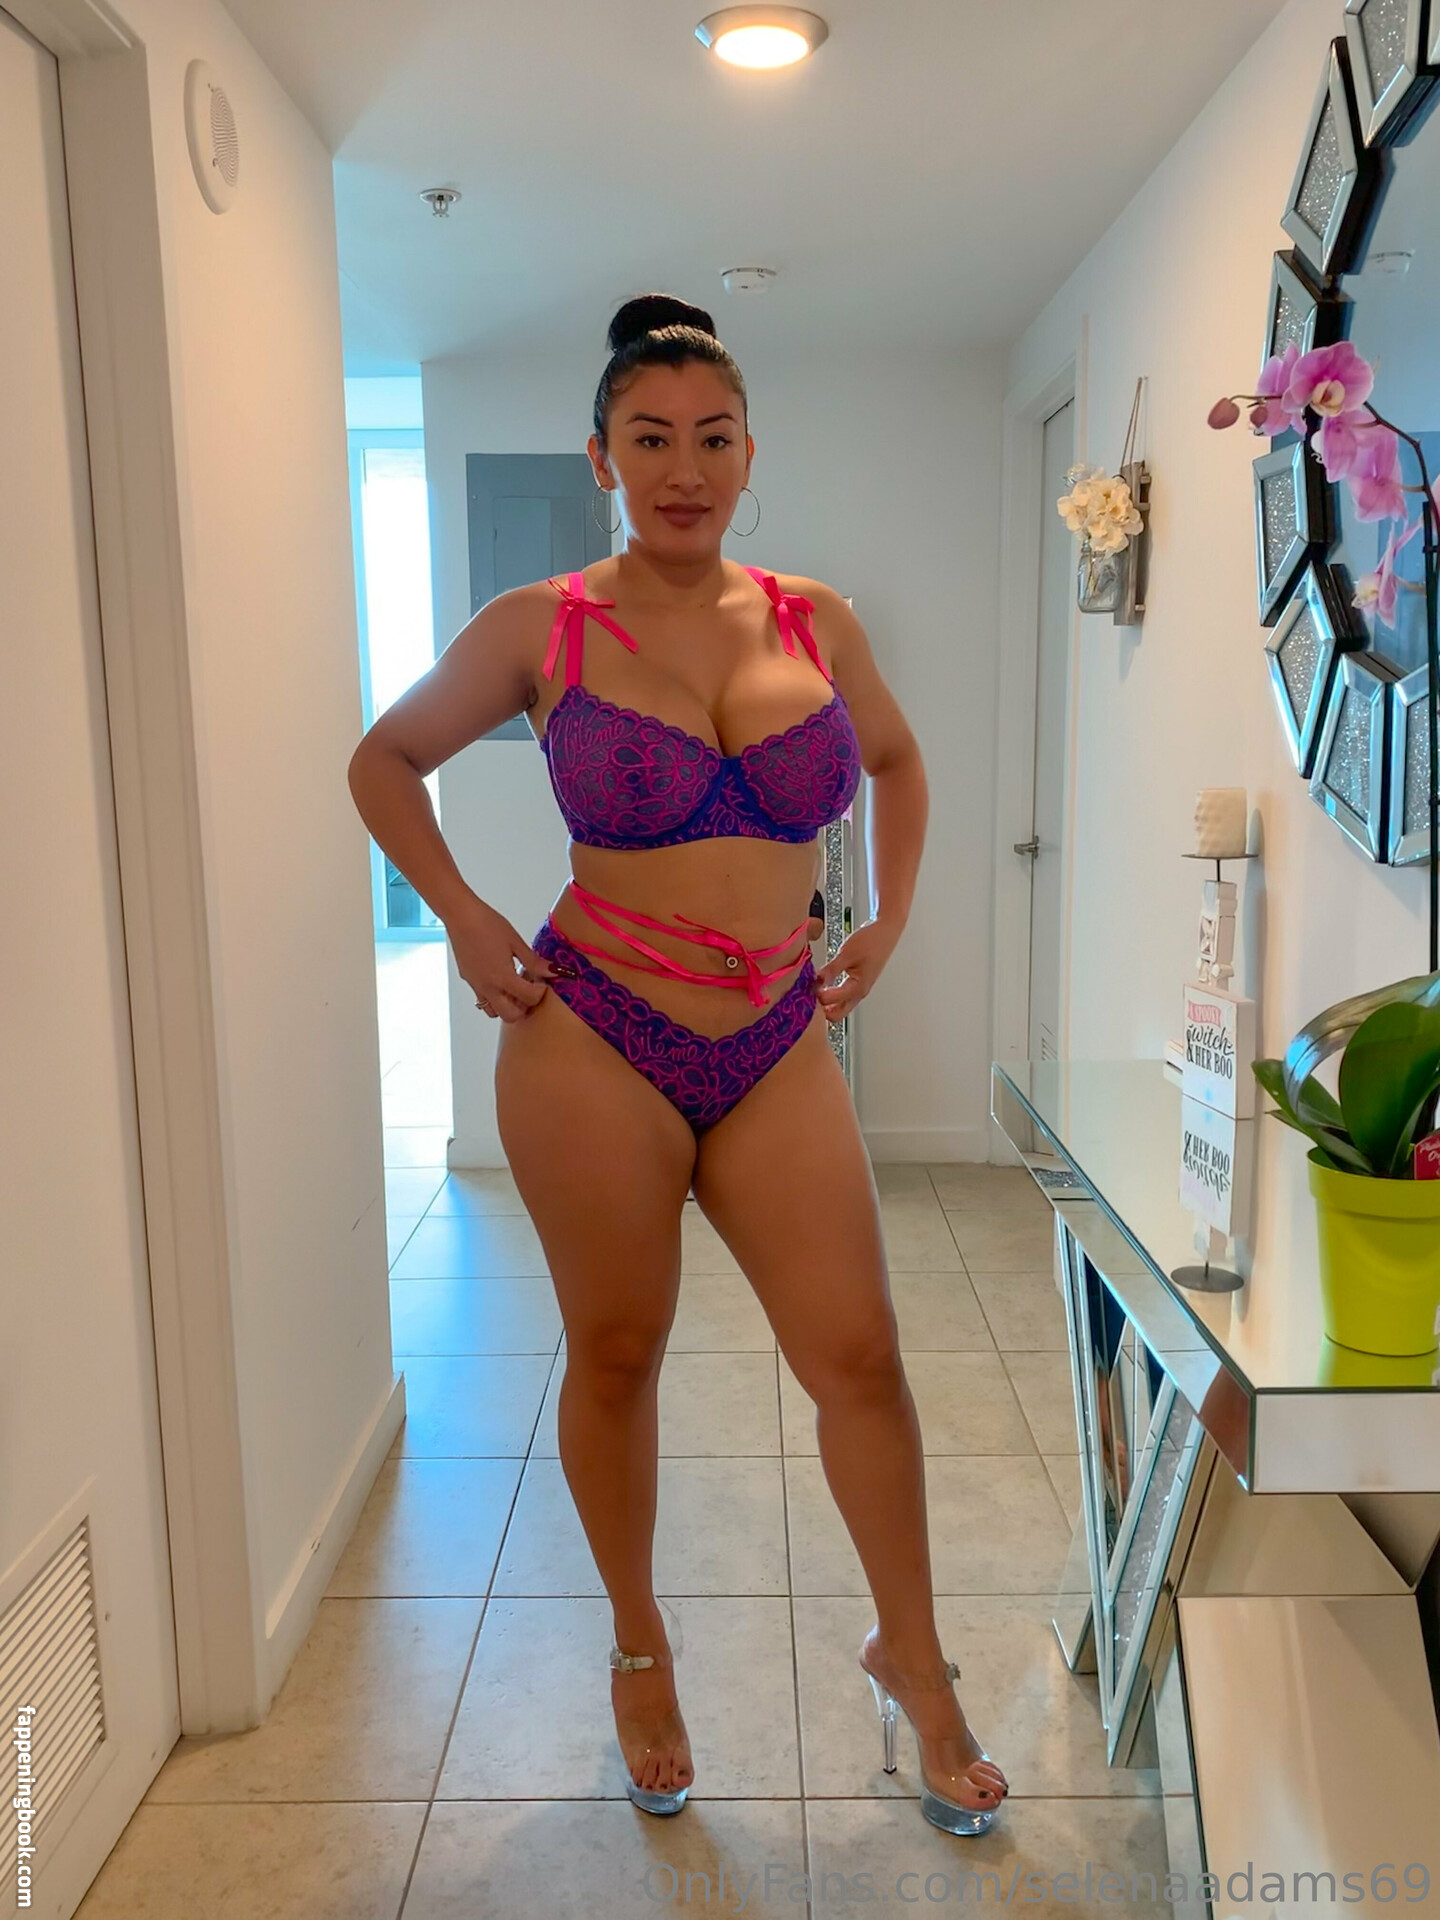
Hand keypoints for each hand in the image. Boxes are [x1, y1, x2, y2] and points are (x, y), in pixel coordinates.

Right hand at [444, 897, 568, 1023]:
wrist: (461, 916)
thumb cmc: (487, 924)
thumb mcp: (516, 942)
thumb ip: (535, 961)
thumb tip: (554, 971)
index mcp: (502, 978)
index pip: (529, 998)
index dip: (541, 992)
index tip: (543, 981)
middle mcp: (488, 987)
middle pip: (511, 1016)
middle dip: (525, 1007)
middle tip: (531, 990)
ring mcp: (476, 986)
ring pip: (493, 1012)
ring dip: (508, 1006)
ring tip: (516, 987)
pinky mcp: (469, 980)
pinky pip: (483, 999)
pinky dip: (495, 997)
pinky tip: (501, 978)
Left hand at [814, 919, 898, 1022]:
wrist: (885, 932)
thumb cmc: (871, 941)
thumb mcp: (846, 954)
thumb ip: (830, 970)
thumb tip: (815, 981)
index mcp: (858, 987)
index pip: (832, 1002)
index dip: (816, 996)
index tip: (806, 986)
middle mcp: (860, 992)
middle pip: (837, 1015)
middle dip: (821, 1010)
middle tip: (808, 997)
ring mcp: (859, 990)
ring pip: (839, 1007)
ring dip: (825, 1003)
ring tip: (813, 991)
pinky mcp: (858, 984)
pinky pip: (842, 997)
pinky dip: (831, 995)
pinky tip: (821, 985)